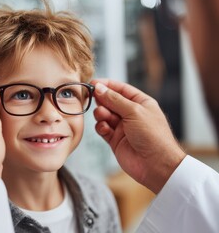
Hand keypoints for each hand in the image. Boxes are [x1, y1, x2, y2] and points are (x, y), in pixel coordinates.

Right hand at [91, 79, 185, 193]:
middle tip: (92, 97)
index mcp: (140, 103)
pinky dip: (101, 127)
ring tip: (102, 115)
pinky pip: (103, 129)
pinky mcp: (115, 140)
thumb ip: (114, 99)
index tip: (93, 83)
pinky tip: (104, 128)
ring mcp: (122, 127)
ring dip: (101, 114)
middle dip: (101, 99)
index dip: (107, 85)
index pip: (120, 89)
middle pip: (110, 101)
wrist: (156, 165)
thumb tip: (99, 88)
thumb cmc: (153, 136)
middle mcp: (131, 114)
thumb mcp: (134, 111)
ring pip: (104, 115)